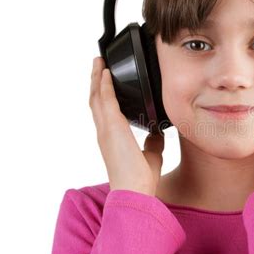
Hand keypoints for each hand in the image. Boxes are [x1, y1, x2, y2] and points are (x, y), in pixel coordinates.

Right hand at [89, 56, 163, 194]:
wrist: (135, 190)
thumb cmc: (141, 178)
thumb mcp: (152, 154)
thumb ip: (153, 142)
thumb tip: (158, 131)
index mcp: (112, 138)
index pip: (105, 111)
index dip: (103, 94)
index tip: (105, 80)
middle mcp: (105, 131)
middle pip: (96, 99)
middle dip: (97, 80)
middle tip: (98, 64)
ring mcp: (106, 129)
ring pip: (97, 97)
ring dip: (98, 78)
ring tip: (99, 62)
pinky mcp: (111, 127)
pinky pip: (105, 100)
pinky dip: (105, 85)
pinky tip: (107, 73)